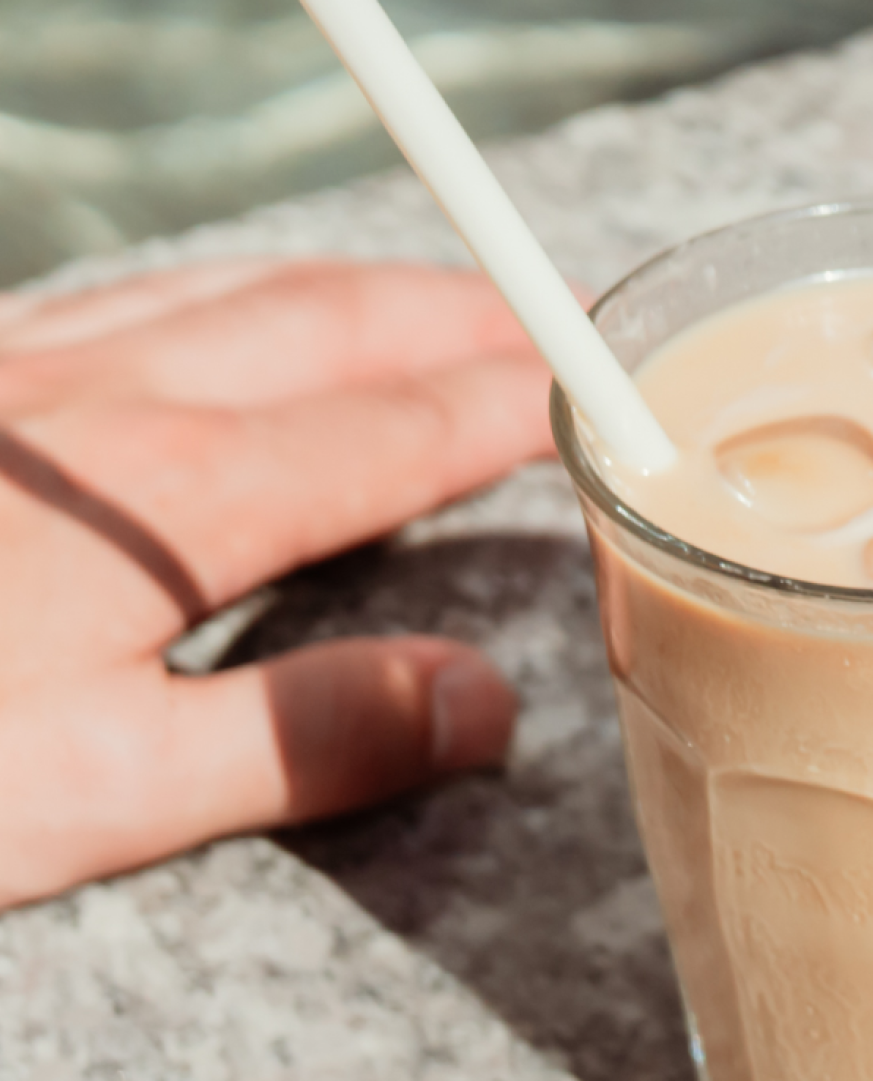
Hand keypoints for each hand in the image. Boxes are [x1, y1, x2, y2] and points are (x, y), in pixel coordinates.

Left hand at [0, 257, 553, 911]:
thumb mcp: (90, 792)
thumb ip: (298, 740)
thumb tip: (484, 699)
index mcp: (173, 501)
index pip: (394, 431)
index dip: (511, 404)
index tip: (605, 386)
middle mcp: (97, 405)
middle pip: (312, 321)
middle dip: (446, 310)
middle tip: (547, 313)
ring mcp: (5, 379)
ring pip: (203, 294)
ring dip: (329, 288)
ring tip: (408, 301)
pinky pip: (107, 310)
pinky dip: (204, 304)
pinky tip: (190, 328)